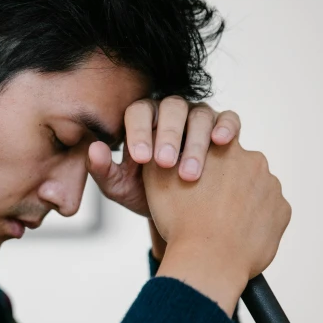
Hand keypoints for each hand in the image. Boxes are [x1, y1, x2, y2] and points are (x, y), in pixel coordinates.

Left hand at [87, 96, 240, 257]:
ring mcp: (199, 116)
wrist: (179, 213)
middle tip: (164, 163)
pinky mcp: (223, 126)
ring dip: (194, 143)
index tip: (141, 159)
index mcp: (142, 119)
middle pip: (171, 108)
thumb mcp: (119, 187)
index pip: (138, 112)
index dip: (139, 132)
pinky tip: (221, 142)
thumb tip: (94, 149)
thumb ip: (102, 169)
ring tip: (189, 174)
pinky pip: (228, 118)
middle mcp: (171, 112)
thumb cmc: (144, 193)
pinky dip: (226, 127)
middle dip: (167, 135)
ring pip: (200, 115)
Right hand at [143, 137, 291, 313]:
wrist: (208, 260)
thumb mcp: (158, 177)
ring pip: (253, 189)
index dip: (202, 163)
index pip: (215, 144)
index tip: (194, 180)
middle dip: (224, 181)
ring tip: (219, 222)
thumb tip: (165, 142)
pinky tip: (236, 232)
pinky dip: (254, 219)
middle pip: (237, 166)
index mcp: (224, 145)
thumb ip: (165, 151)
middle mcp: (253, 159)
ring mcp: (271, 186)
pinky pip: (268, 211)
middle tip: (204, 204)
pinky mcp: (282, 211)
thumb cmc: (179, 219)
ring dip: (240, 200)